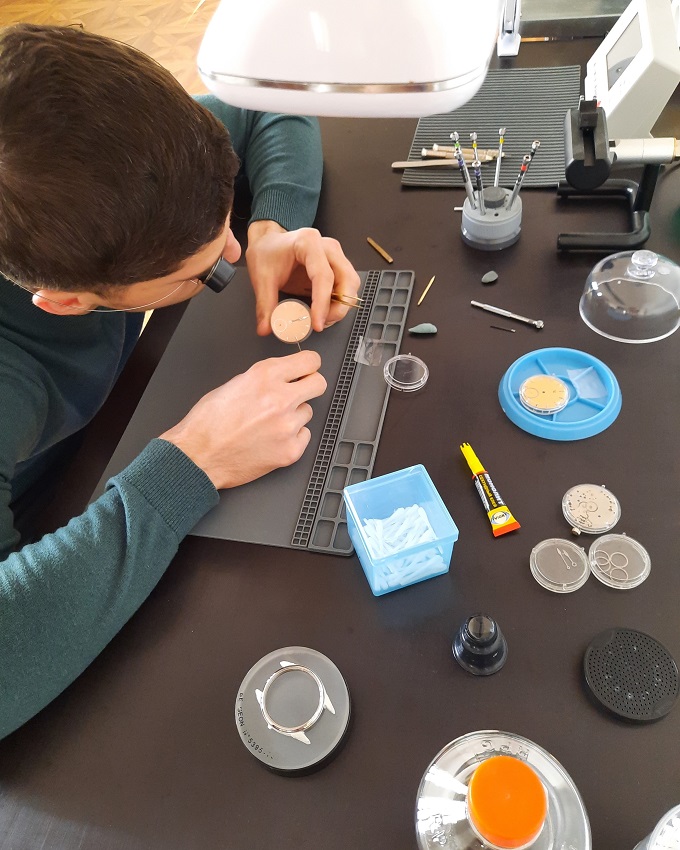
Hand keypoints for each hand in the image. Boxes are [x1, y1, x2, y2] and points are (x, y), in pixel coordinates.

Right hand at [159, 350, 326, 489]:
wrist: (198, 456)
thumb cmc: (208, 423)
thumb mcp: (233, 384)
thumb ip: (264, 378)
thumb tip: (283, 376)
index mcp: (264, 376)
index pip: (309, 360)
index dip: (308, 365)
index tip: (307, 369)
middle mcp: (280, 399)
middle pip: (319, 384)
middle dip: (309, 387)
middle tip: (297, 394)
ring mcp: (287, 426)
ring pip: (307, 412)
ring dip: (294, 415)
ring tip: (269, 423)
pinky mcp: (290, 450)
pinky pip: (304, 436)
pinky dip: (291, 437)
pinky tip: (271, 439)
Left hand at [246, 221, 360, 335]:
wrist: (270, 242)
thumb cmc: (268, 252)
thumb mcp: (262, 278)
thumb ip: (265, 305)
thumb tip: (267, 328)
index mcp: (308, 243)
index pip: (324, 276)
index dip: (322, 303)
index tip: (316, 323)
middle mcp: (327, 248)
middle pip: (348, 280)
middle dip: (339, 307)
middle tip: (321, 323)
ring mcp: (335, 256)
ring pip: (352, 284)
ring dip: (341, 307)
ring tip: (321, 318)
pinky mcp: (337, 267)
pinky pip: (347, 287)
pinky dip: (339, 303)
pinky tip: (324, 312)